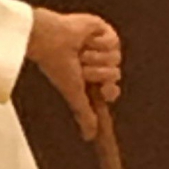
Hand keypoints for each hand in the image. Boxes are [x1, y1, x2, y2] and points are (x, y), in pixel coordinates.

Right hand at [27, 9, 122, 140]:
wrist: (52, 41)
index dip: (111, 91)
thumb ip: (84, 114)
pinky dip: (99, 42)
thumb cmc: (58, 65)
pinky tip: (86, 39)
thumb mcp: (74, 94)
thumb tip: (89, 137)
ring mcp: (103, 46)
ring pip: (116, 59)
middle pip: (115, 74)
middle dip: (97, 73)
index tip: (102, 90)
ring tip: (79, 52)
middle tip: (80, 66)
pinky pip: (114, 42)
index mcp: (93, 77)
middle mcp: (99, 63)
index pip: (113, 89)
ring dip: (95, 58)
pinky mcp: (104, 30)